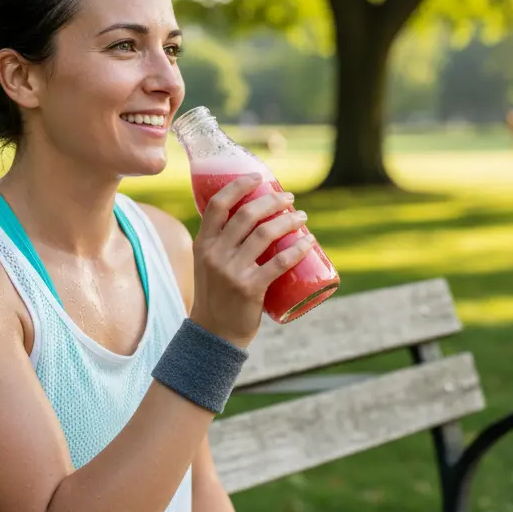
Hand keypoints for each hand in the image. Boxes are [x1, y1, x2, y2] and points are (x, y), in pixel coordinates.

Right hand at [189, 174, 315, 347]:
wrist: (214, 334)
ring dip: (289, 221)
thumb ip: (220, 243)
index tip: (258, 177)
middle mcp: (215, 254)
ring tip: (302, 218)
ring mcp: (232, 271)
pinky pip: (279, 262)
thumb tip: (249, 217)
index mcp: (203, 244)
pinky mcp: (250, 288)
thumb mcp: (207, 265)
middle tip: (290, 199)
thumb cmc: (216, 295)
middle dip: (273, 201)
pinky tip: (308, 242)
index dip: (239, 185)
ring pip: (266, 234)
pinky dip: (297, 249)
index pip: (218, 204)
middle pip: (248, 215)